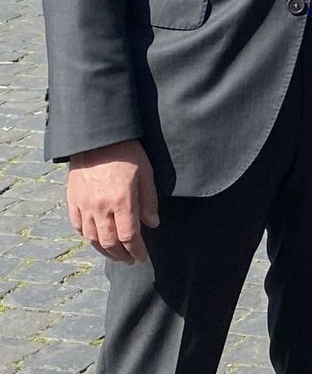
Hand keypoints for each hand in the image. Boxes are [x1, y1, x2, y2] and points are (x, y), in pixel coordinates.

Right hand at [66, 139, 158, 263]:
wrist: (98, 138)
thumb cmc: (127, 153)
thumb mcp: (146, 173)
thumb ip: (149, 201)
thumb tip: (153, 224)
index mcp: (121, 201)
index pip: (129, 236)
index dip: (136, 250)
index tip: (142, 257)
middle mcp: (100, 207)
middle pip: (109, 242)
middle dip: (121, 255)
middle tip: (129, 259)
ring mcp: (84, 205)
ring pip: (92, 238)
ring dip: (104, 250)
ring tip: (114, 254)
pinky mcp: (72, 200)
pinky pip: (77, 226)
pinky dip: (86, 237)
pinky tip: (95, 239)